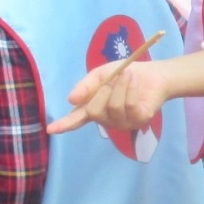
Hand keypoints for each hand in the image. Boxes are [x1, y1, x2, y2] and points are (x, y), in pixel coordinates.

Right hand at [50, 58, 177, 134]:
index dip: (64, 124)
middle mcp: (107, 120)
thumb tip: (70, 100)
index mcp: (94, 109)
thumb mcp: (101, 74)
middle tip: (115, 77)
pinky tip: (135, 82)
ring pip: (113, 107)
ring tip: (127, 75)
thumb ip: (85, 86)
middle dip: (103, 91)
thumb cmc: (124, 74)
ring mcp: (123, 123)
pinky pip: (129, 106)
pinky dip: (131, 88)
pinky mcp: (139, 120)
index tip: (50, 129)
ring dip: (120, 85)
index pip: (77, 120)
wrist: (153, 73)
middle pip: (94, 111)